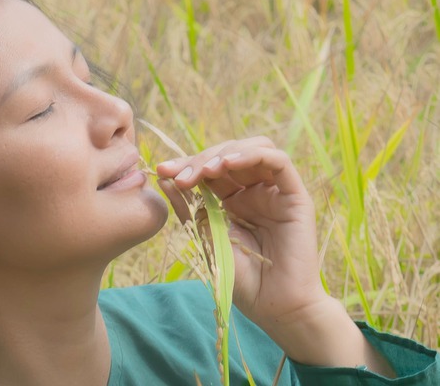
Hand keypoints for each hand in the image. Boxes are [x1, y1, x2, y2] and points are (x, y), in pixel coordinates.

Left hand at [156, 136, 325, 327]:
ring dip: (224, 154)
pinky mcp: (295, 195)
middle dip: (200, 159)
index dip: (186, 164)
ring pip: (254, 149)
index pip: (209, 168)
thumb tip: (163, 178)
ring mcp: (275, 191)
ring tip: (204, 171)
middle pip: (228, 154)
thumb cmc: (241, 278)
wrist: (275, 307)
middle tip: (181, 176)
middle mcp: (254, 190)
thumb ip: (188, 206)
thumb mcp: (204, 236)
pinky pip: (277, 161)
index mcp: (232, 199)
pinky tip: (227, 165)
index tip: (163, 171)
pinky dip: (252, 155)